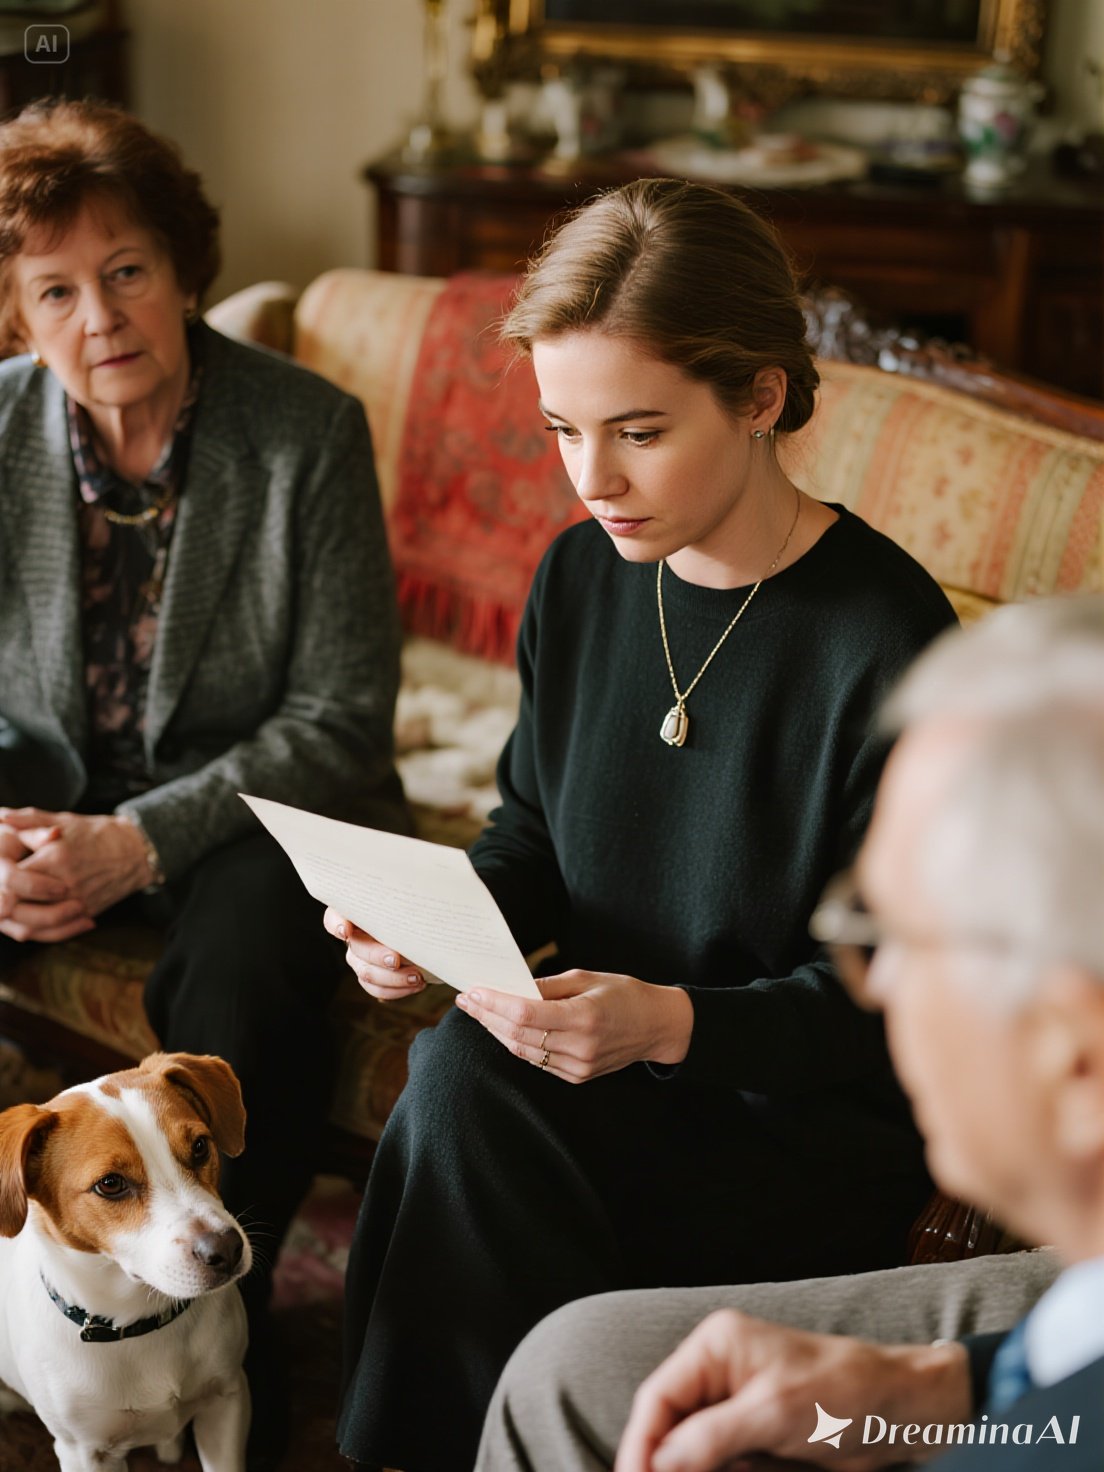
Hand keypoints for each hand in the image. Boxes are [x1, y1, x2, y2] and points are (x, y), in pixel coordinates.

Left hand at [0, 814, 92, 942]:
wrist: (136, 851)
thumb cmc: (97, 833)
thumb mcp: (63, 821)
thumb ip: (29, 821)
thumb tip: (0, 819)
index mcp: (55, 857)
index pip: (10, 877)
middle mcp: (65, 883)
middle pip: (17, 906)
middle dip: (3, 904)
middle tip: (1, 897)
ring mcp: (77, 901)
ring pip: (33, 925)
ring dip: (15, 921)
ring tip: (9, 911)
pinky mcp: (86, 913)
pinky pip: (55, 931)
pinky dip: (39, 930)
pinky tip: (31, 921)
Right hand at [322, 908, 425, 1001]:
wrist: (418, 928)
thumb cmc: (409, 909)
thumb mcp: (402, 901)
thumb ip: (400, 899)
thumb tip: (414, 895)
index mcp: (355, 913)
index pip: (333, 918)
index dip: (337, 925)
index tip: (346, 931)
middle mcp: (353, 937)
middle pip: (356, 949)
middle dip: (377, 956)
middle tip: (396, 960)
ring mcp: (359, 959)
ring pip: (366, 973)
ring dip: (392, 978)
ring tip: (415, 977)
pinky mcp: (372, 976)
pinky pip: (377, 988)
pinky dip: (397, 989)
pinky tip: (416, 984)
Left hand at [454, 969, 693, 1081]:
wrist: (657, 1026)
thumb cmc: (625, 994)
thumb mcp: (588, 978)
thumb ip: (548, 986)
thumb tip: (512, 987)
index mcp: (583, 1017)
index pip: (525, 1015)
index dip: (494, 1004)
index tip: (472, 991)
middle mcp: (579, 1046)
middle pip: (517, 1035)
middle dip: (487, 1016)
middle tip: (466, 1000)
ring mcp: (578, 1066)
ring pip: (523, 1051)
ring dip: (497, 1032)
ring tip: (479, 1012)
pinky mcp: (577, 1076)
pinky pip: (537, 1060)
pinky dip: (516, 1044)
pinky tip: (503, 1029)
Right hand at [614, 1310, 971, 1471]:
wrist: (905, 1412)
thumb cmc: (847, 1393)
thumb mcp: (773, 1414)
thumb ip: (709, 1437)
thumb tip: (658, 1463)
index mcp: (716, 1347)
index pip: (657, 1398)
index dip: (640, 1446)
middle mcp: (719, 1372)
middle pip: (668, 1427)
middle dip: (664, 1466)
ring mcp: (737, 1405)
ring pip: (692, 1452)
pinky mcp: (755, 1435)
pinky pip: (720, 1462)